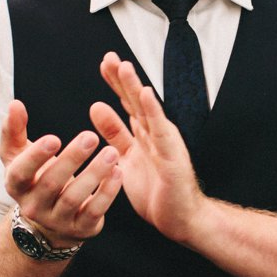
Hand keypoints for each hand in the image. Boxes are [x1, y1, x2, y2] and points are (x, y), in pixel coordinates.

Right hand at [0, 100, 121, 250]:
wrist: (49, 222)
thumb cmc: (35, 178)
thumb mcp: (19, 156)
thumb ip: (14, 130)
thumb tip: (14, 104)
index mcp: (16, 185)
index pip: (21, 172)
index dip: (36, 157)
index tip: (54, 138)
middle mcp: (33, 206)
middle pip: (51, 183)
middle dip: (72, 159)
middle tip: (90, 136)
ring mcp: (57, 220)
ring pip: (74, 198)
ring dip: (94, 174)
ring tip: (111, 152)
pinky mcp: (81, 228)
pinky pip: (94, 211)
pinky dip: (107, 192)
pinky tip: (118, 172)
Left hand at [90, 51, 206, 242]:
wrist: (180, 219)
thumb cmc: (157, 192)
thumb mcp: (126, 158)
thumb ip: (114, 133)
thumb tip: (96, 107)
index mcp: (144, 134)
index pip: (127, 102)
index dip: (116, 83)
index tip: (104, 63)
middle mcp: (155, 133)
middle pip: (136, 100)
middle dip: (122, 79)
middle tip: (109, 57)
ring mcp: (165, 143)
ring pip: (148, 110)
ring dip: (136, 88)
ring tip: (124, 67)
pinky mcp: (172, 156)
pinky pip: (161, 131)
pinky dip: (154, 112)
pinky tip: (147, 95)